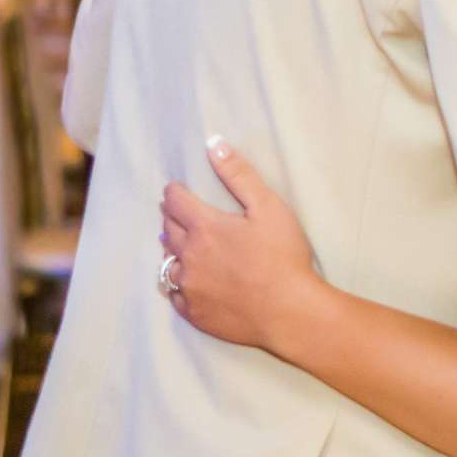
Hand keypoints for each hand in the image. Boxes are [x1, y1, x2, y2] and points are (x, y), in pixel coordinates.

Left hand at [159, 137, 324, 353]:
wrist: (290, 312)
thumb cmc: (283, 257)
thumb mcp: (268, 207)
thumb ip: (239, 175)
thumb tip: (214, 144)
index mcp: (204, 226)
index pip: (175, 201)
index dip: (175, 192)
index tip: (177, 189)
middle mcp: (188, 255)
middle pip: (167, 229)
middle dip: (171, 217)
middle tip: (178, 213)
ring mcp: (188, 287)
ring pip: (167, 262)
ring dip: (171, 249)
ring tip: (180, 245)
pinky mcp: (193, 312)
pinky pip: (174, 293)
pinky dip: (178, 283)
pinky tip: (187, 281)